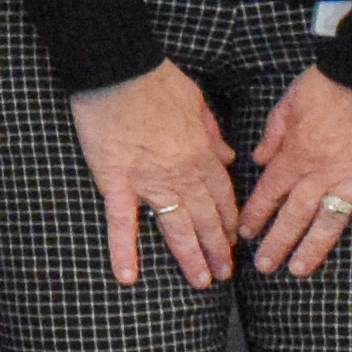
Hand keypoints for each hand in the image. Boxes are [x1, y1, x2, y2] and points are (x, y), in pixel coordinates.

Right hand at [68, 60, 243, 290]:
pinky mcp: (117, 182)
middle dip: (217, 248)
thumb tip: (228, 156)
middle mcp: (182, 174)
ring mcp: (150, 181)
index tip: (234, 240)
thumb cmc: (157, 80)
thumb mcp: (198, 102)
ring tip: (201, 282)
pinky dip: (124, 250)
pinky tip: (127, 276)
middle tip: (224, 274)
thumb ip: (213, 134)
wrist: (120, 70)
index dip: (229, 221)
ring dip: (190, 256)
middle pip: (205, 218)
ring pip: (176, 226)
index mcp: (202, 154)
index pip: (222, 196)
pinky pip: (122, 222)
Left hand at [236, 63, 351, 281]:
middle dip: (277, 242)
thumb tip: (258, 159)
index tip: (244, 235)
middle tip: (265, 266)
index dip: (255, 215)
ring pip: (329, 223)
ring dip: (313, 249)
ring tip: (299, 270)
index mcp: (296, 154)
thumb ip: (273, 133)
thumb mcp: (290, 100)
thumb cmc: (333, 80)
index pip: (269, 193)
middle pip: (294, 215)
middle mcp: (322, 174)